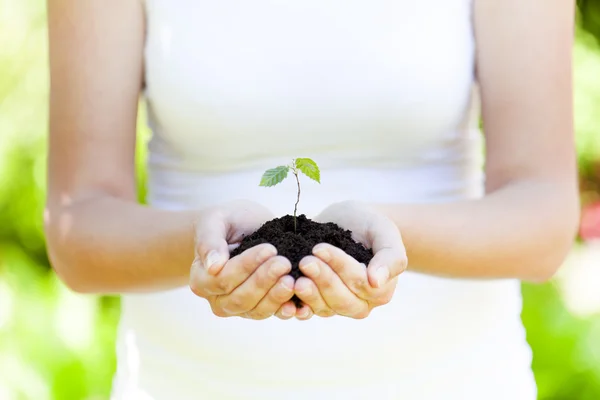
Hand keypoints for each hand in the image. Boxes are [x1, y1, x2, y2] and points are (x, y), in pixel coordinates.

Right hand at [189, 200, 296, 319]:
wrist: (245, 226)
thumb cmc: (227, 221)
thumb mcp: (215, 221)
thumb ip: (210, 241)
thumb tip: (213, 267)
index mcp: (201, 279)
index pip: (223, 279)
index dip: (246, 266)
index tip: (269, 249)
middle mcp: (217, 299)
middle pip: (240, 298)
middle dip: (264, 281)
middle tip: (284, 263)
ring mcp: (239, 307)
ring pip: (257, 310)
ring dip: (276, 297)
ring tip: (292, 280)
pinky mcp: (260, 308)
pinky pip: (272, 314)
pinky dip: (285, 310)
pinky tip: (298, 304)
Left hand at [294, 200, 406, 319]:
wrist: (349, 222)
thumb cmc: (370, 225)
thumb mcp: (384, 231)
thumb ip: (390, 256)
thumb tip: (376, 282)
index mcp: (380, 289)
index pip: (360, 283)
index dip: (340, 267)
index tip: (319, 248)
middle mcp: (360, 303)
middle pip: (342, 300)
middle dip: (322, 280)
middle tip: (305, 262)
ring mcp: (337, 305)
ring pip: (324, 308)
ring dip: (308, 294)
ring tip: (294, 278)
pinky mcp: (317, 302)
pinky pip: (307, 311)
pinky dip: (296, 308)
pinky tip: (285, 300)